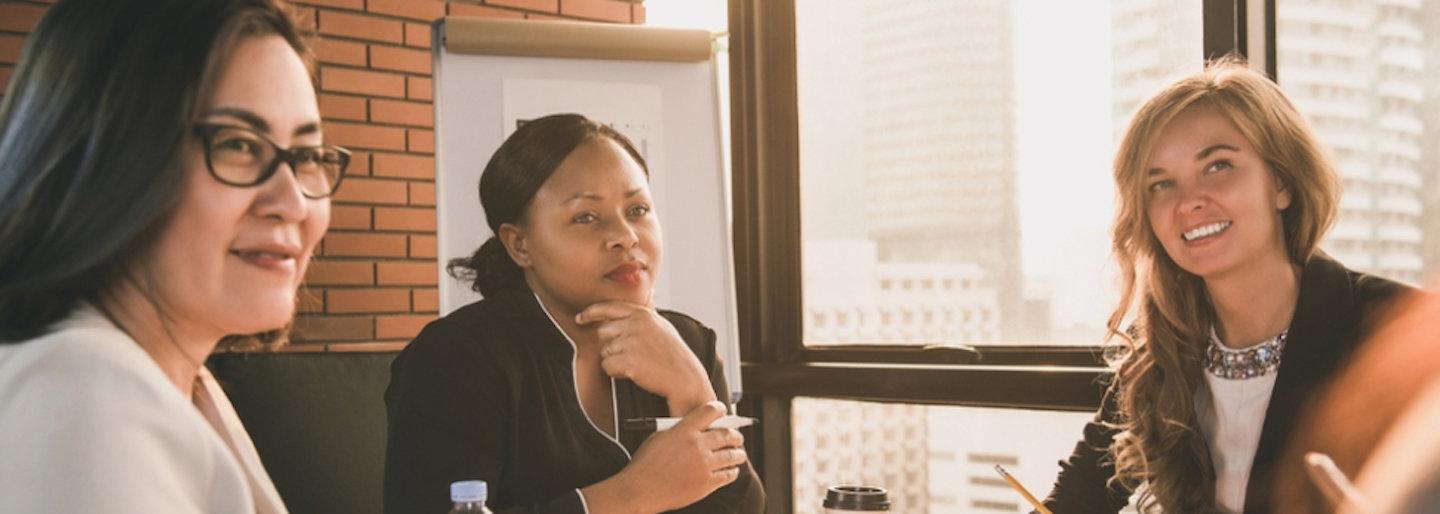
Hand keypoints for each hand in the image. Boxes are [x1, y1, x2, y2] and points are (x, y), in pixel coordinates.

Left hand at [576, 301, 715, 413]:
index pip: (609, 307)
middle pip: (604, 332)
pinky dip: (616, 372)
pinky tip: (633, 372)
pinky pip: (607, 366)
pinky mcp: (628, 361)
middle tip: (631, 354)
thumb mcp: (662, 326)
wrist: (684, 377)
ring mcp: (632, 342)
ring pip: (605, 351)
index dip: (591, 313)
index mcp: (643, 314)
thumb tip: (641, 299)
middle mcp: (636, 325)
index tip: (580, 318)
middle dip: (611, 344)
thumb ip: (647, 314)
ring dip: (615, 360)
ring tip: (637, 363)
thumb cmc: (673, 354)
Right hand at [583, 402, 747, 512]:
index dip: (720, 410)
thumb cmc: (646, 465)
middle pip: (727, 434)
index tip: (723, 412)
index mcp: (685, 430)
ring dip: (738, 454)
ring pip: (731, 456)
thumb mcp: (659, 437)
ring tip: (739, 454)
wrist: (641, 489)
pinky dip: (732, 472)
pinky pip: (727, 475)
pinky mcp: (706, 483)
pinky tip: (732, 471)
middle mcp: (698, 446)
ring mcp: (704, 465)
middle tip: (737, 437)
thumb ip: (679, 430)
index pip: (711, 412)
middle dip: (735, 435)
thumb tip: (695, 429)